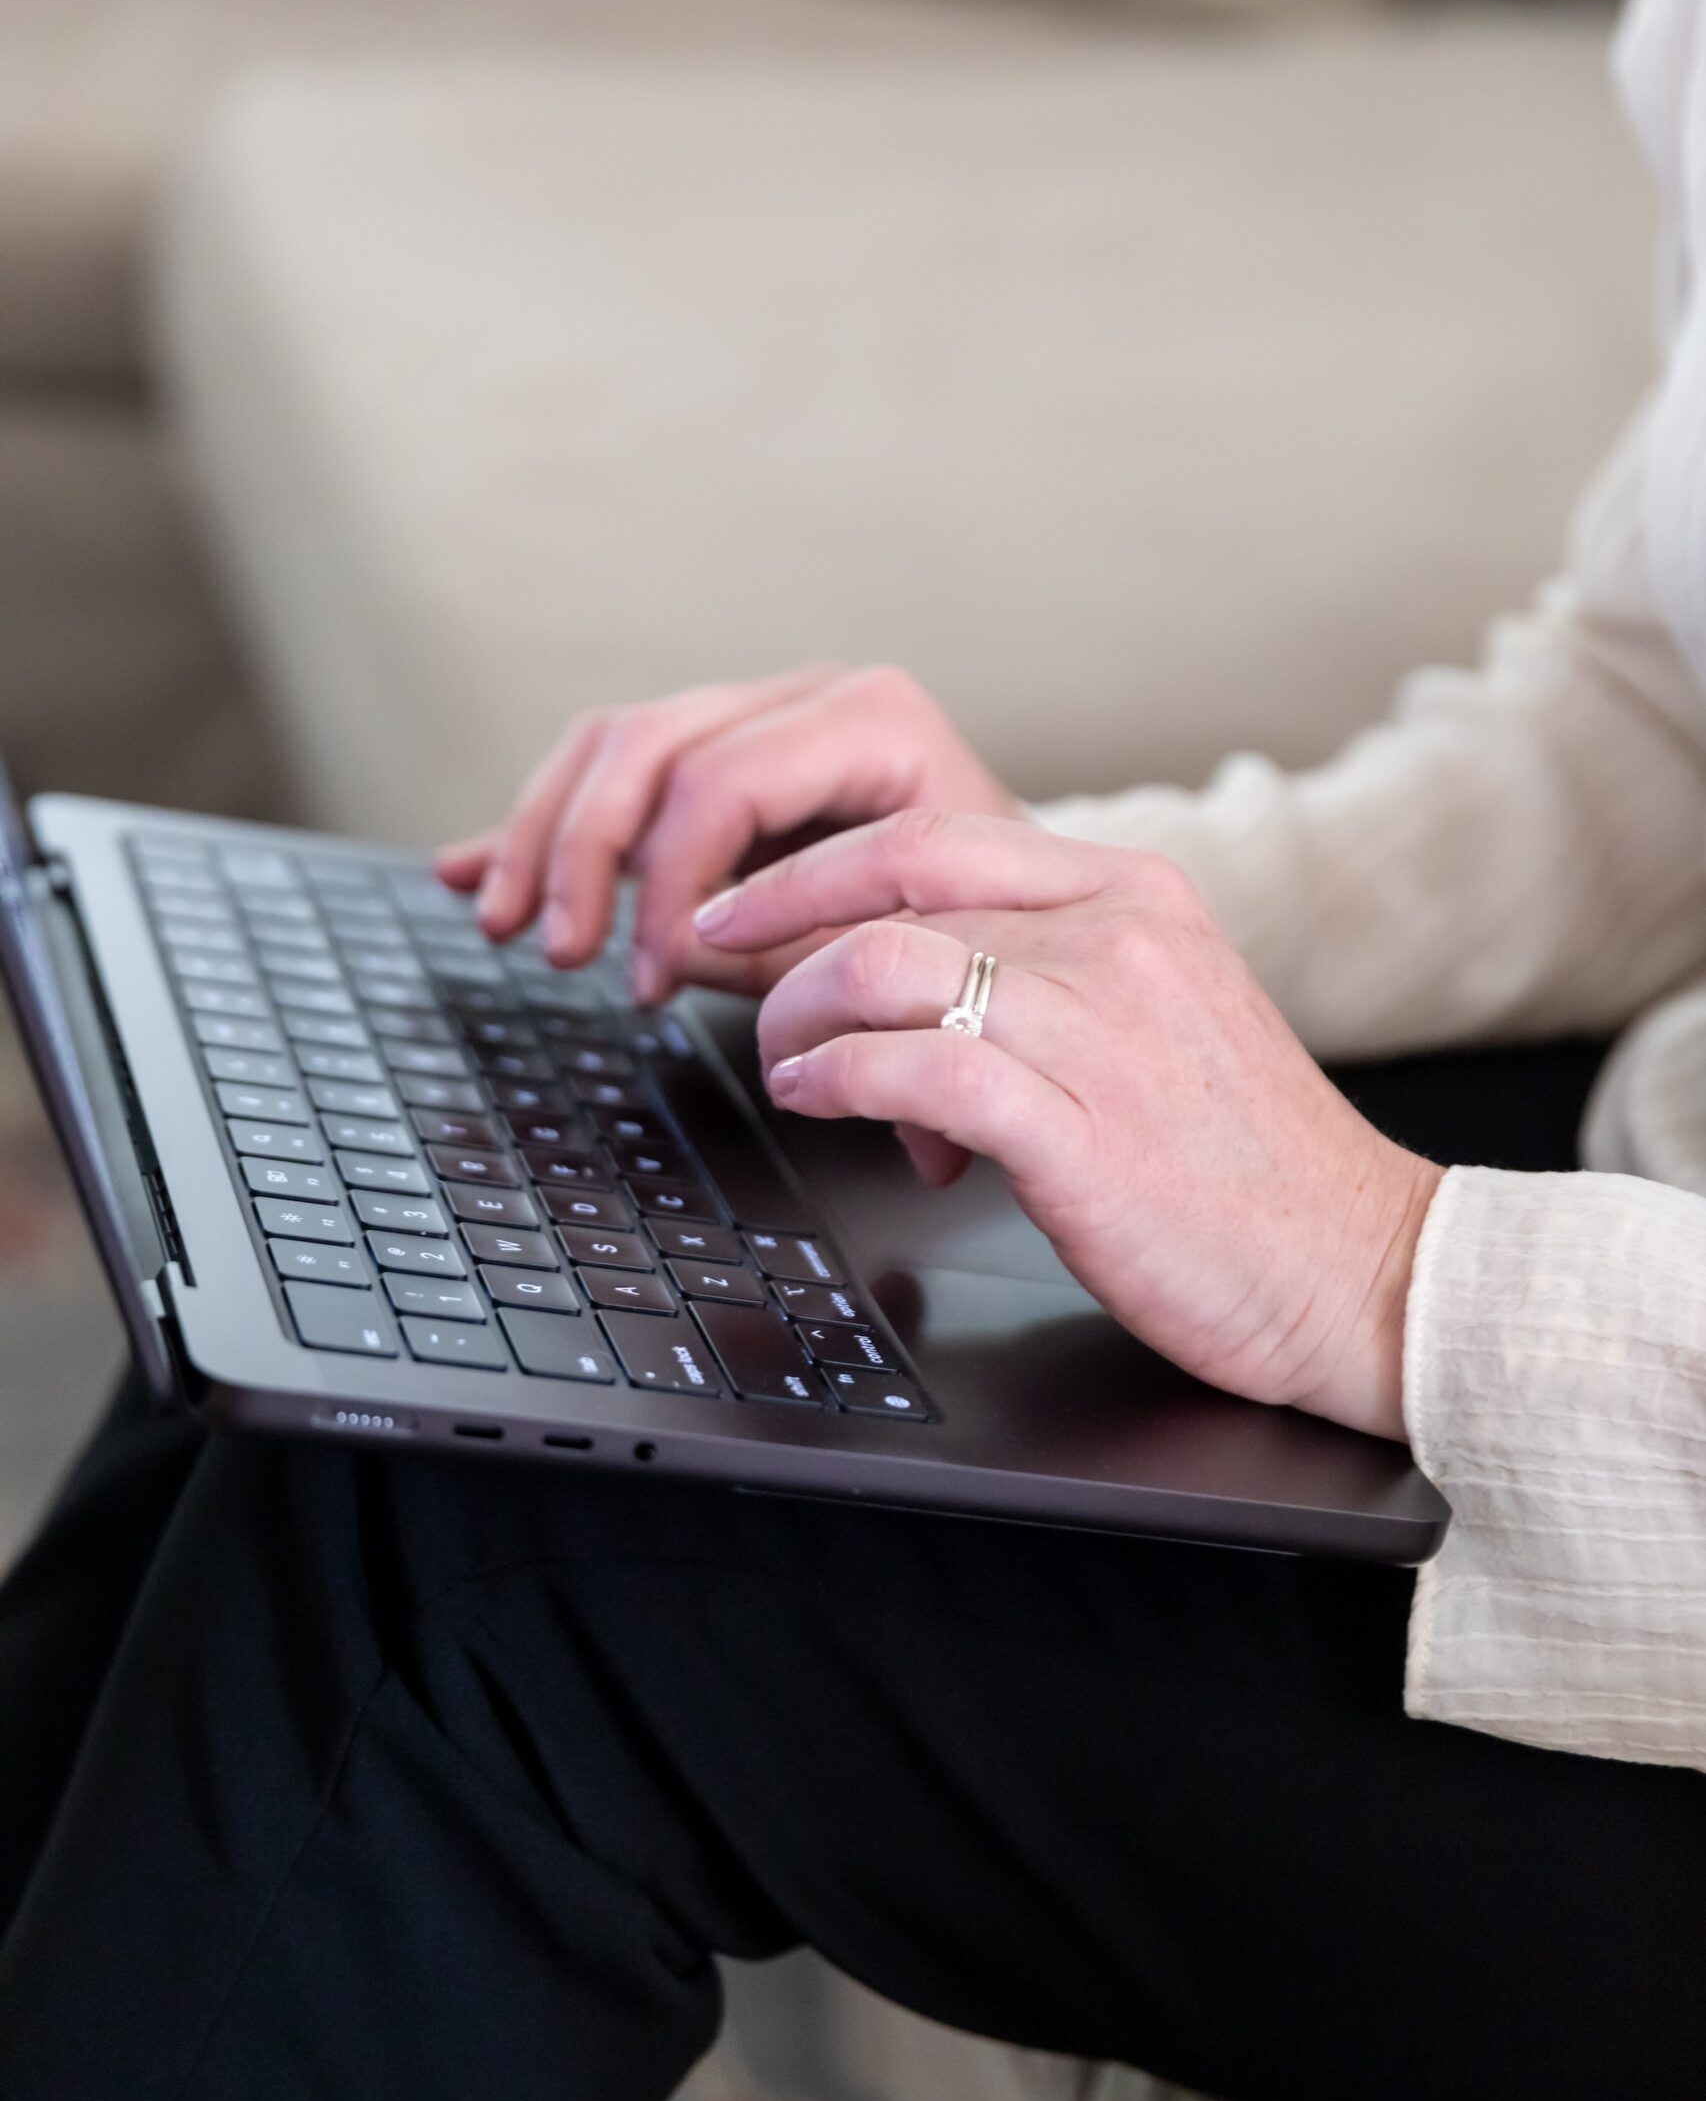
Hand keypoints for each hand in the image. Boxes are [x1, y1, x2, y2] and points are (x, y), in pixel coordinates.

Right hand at [436, 664, 1016, 1000]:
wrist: (1023, 912)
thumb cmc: (979, 931)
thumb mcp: (906, 949)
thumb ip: (799, 952)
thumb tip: (675, 959)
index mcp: (873, 720)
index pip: (723, 780)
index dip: (668, 885)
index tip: (652, 980)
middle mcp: (808, 696)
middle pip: (648, 744)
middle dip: (586, 855)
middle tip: (563, 955)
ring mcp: (756, 715)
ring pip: (610, 745)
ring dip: (542, 835)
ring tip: (507, 926)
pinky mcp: (714, 755)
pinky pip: (604, 768)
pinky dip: (537, 825)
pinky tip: (468, 871)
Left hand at [696, 810, 1441, 1439]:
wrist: (1358, 1267)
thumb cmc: (1244, 1164)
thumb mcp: (1154, 1017)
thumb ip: (1046, 968)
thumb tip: (904, 961)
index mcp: (1136, 893)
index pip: (935, 833)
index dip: (815, 862)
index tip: (749, 900)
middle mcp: (1119, 938)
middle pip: (895, 880)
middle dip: (774, 916)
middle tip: (714, 958)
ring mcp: (1103, 1027)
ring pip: (887, 965)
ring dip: (796, 1010)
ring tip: (781, 1057)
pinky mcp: (1081, 1127)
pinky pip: (914, 1067)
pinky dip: (835, 1076)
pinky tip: (814, 1096)